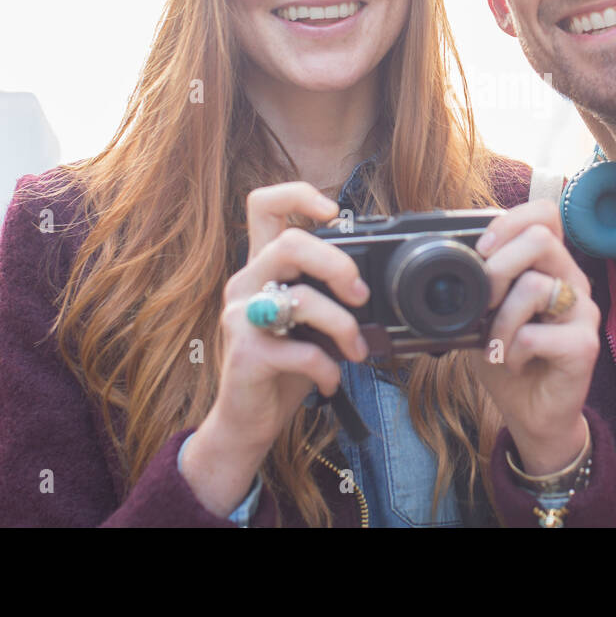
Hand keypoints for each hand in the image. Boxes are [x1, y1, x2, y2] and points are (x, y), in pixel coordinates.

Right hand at [181, 181, 370, 516]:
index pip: (264, 206)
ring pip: (301, 299)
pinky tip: (331, 378)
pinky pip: (299, 351)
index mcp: (262, 267)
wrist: (248, 421)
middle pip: (290, 244)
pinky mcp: (246, 355)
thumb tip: (374, 285)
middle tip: (360, 295)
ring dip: (343, 325)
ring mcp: (241, 318)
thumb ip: (326, 295)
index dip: (298, 195)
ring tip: (356, 348)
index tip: (332, 212)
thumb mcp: (308, 322)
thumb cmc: (283, 365)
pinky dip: (327, 366)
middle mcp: (245, 283)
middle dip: (337, 265)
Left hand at [470, 200, 599, 474]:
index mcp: (551, 266)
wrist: (532, 412)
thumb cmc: (510, 359)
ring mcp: (583, 312)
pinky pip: (535, 334)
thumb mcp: (485, 314)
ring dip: (500, 321)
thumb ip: (481, 285)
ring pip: (534, 286)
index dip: (509, 222)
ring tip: (497, 346)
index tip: (482, 252)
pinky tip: (515, 364)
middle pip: (541, 238)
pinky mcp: (584, 345)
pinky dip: (512, 351)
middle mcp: (572, 281)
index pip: (544, 215)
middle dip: (498, 266)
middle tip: (484, 301)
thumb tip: (454, 259)